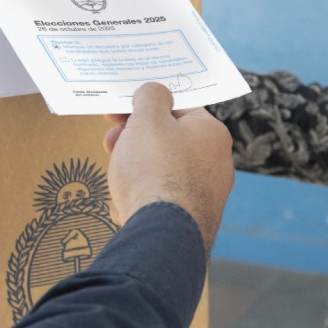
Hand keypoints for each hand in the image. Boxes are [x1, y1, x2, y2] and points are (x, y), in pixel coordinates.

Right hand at [103, 83, 233, 253]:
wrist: (161, 235)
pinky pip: (161, 203)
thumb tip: (154, 92)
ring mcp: (206, 195)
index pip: (178, 108)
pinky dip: (142, 202)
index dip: (145, 106)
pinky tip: (127, 208)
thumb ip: (150, 97)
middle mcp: (216, 164)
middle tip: (110, 144)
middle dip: (134, 141)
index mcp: (211, 133)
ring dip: (135, 172)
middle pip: (168, 142)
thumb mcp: (147, 119)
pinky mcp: (192, 222)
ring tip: (118, 182)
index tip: (118, 111)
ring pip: (162, 173)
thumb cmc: (155, 170)